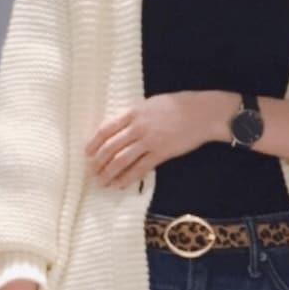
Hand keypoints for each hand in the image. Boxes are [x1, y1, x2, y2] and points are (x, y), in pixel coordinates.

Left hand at [85, 91, 225, 188]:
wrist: (202, 112)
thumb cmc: (179, 105)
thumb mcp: (151, 104)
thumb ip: (135, 115)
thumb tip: (121, 127)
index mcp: (133, 112)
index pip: (106, 129)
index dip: (93, 143)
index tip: (86, 153)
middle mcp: (137, 127)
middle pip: (110, 147)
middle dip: (98, 162)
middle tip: (91, 172)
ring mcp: (149, 141)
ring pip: (121, 160)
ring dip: (109, 173)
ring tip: (102, 182)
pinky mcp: (161, 153)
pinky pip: (140, 168)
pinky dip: (128, 178)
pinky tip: (120, 185)